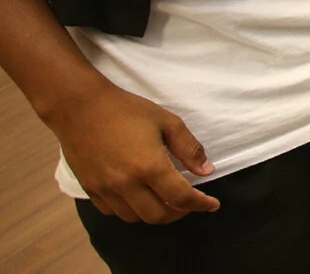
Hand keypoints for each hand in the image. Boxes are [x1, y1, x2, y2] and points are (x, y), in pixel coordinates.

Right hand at [48, 84, 220, 223]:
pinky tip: (139, 198)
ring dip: (155, 214)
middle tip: (189, 203)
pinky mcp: (90, 189)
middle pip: (158, 216)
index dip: (201, 204)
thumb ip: (189, 149)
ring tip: (166, 200)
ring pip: (135, 218)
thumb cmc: (126, 110)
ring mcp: (105, 189)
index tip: (212, 205)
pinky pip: (113, 212)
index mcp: (150, 167)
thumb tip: (206, 171)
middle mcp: (126, 184)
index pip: (181, 197)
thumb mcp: (167, 122)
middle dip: (179, 213)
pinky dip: (131, 211)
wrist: (80, 107)